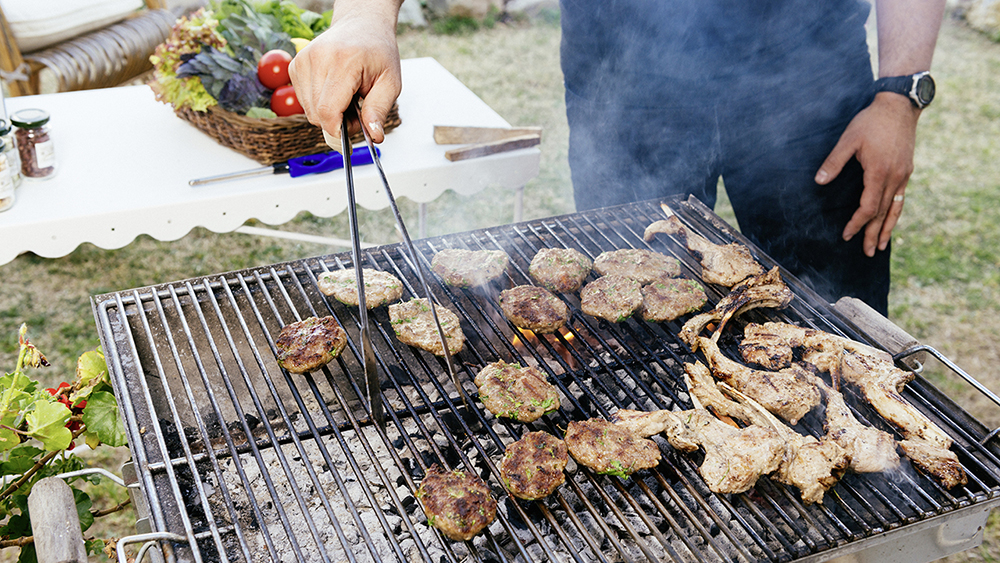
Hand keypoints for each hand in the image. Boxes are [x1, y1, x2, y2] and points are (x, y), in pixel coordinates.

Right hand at [288, 1, 401, 148]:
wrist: (362, 25)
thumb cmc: (377, 51)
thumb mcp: (390, 82)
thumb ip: (379, 111)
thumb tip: (374, 136)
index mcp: (343, 61)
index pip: (327, 111)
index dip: (338, 130)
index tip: (351, 134)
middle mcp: (318, 58)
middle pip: (317, 114)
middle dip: (337, 122)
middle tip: (356, 109)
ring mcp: (302, 61)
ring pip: (308, 110)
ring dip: (328, 112)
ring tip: (346, 96)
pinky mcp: (295, 66)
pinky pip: (303, 101)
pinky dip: (319, 103)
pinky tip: (333, 90)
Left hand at [814, 93, 920, 256]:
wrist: (899, 106)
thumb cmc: (871, 121)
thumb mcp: (849, 139)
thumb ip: (834, 162)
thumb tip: (819, 181)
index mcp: (879, 172)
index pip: (868, 207)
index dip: (857, 223)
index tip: (847, 235)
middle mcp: (895, 177)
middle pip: (883, 213)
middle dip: (873, 234)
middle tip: (867, 253)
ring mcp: (904, 175)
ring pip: (895, 208)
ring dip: (888, 228)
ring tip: (882, 246)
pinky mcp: (907, 170)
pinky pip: (901, 198)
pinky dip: (895, 213)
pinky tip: (891, 221)